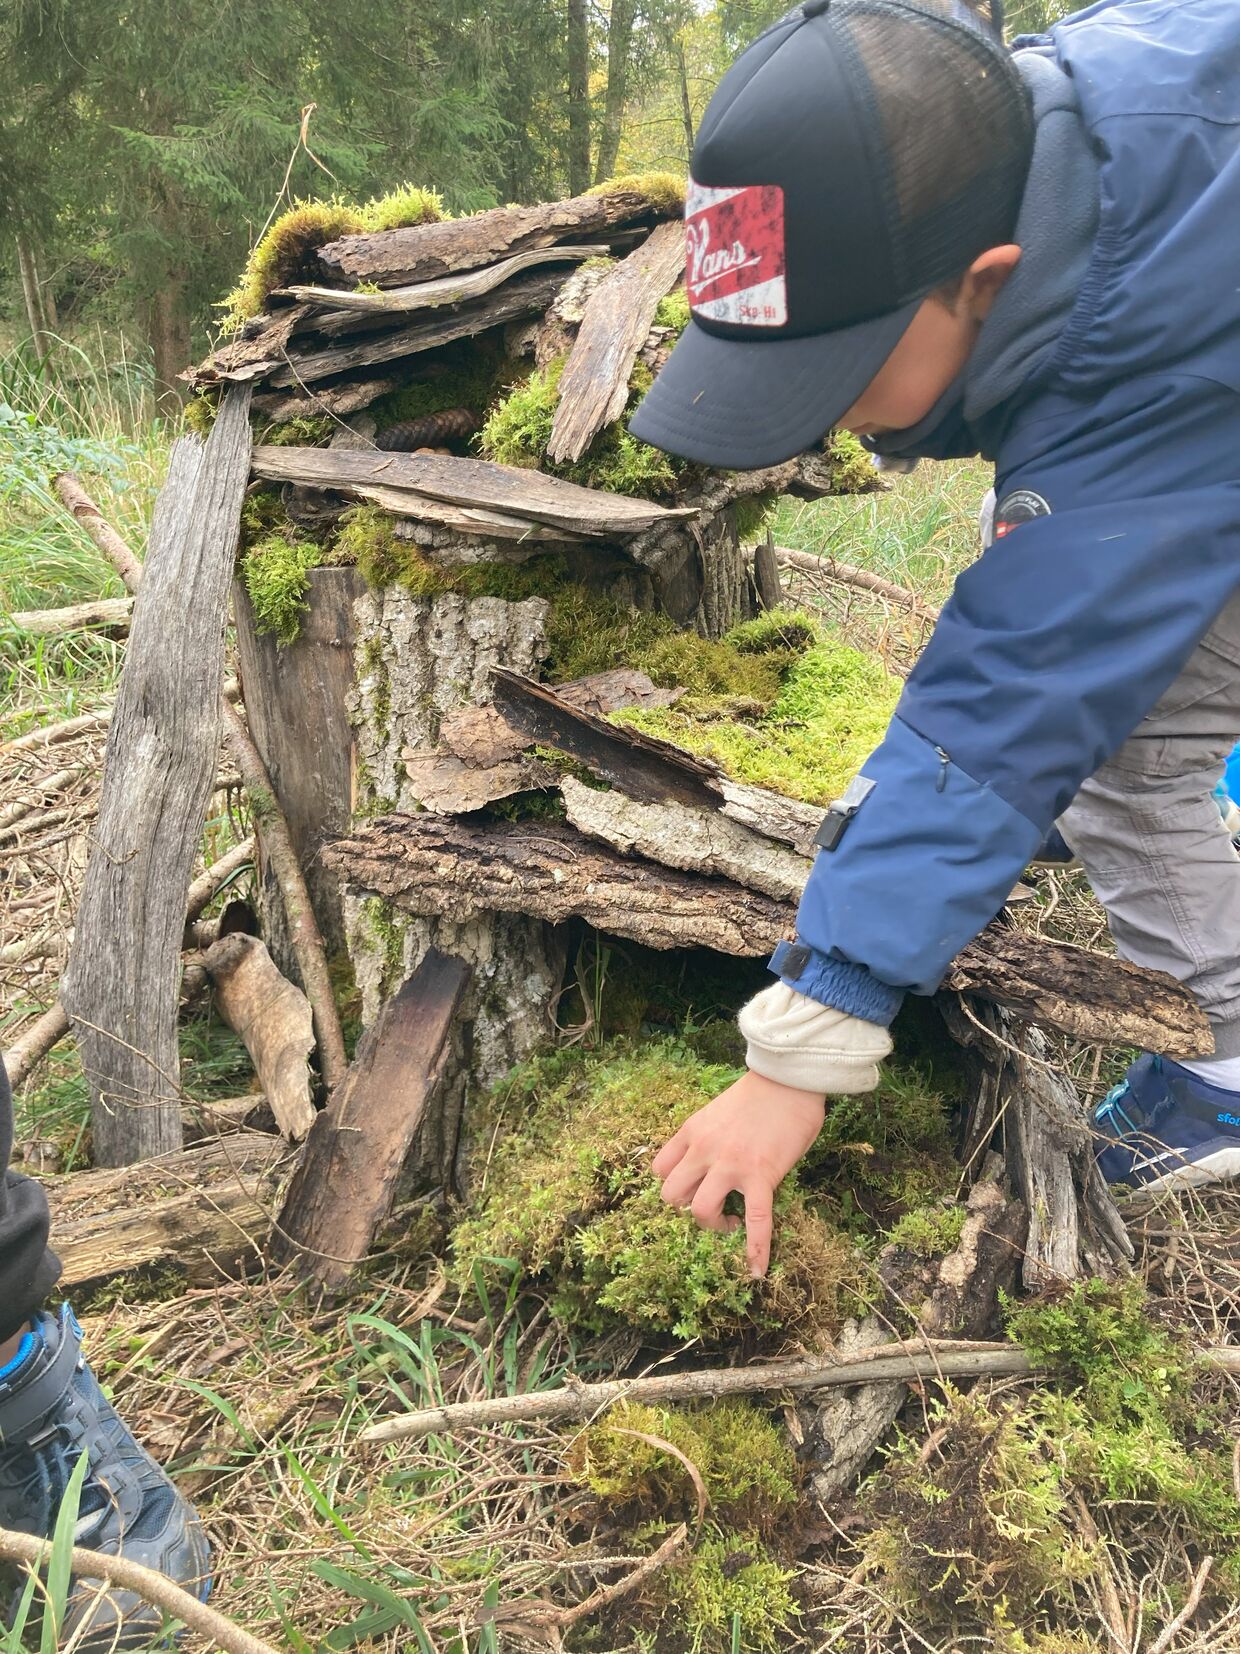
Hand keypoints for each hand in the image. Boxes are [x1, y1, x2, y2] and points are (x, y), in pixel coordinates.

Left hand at [651, 1069, 826, 1278]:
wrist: (788, 1079)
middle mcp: (702, 1150)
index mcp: (690, 1132)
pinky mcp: (760, 1176)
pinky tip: (757, 1269)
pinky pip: (756, 1221)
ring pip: (700, 1212)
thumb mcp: (715, 1110)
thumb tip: (712, 1164)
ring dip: (714, 1225)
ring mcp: (730, 1165)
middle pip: (671, 1196)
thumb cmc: (758, 1094)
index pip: (659, 1170)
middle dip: (688, 1208)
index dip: (672, 1185)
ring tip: (732, 1221)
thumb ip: (707, 1138)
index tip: (691, 1188)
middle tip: (712, 1204)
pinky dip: (756, 1250)